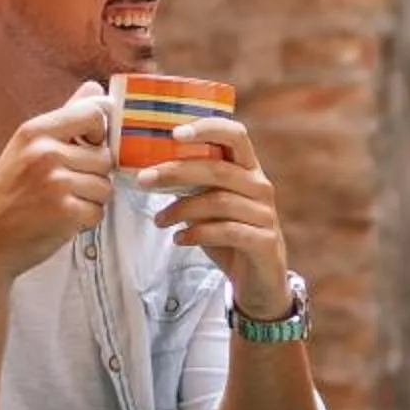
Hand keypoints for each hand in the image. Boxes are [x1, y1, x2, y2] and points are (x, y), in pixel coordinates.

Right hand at [0, 83, 112, 283]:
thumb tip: (97, 89)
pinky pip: (99, 212)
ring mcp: (55, 183)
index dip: (101, 132)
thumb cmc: (8, 195)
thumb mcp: (26, 148)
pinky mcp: (65, 213)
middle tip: (65, 187)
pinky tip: (60, 221)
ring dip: (90, 200)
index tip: (90, 146)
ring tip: (60, 204)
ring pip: (105, 186)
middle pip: (105, 156)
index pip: (94, 113)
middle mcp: (45, 152)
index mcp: (34, 131)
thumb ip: (65, 119)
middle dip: (93, 175)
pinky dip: (85, 221)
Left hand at [137, 112, 292, 316]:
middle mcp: (260, 186)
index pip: (235, 135)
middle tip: (144, 180)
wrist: (260, 280)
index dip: (207, 128)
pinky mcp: (264, 241)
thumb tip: (147, 169)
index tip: (174, 133)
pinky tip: (179, 239)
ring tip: (159, 220)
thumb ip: (192, 185)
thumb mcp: (210, 204)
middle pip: (218, 169)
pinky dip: (198, 234)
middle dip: (177, 172)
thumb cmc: (230, 234)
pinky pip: (228, 231)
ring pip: (219, 202)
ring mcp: (265, 214)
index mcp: (248, 169)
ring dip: (181, 209)